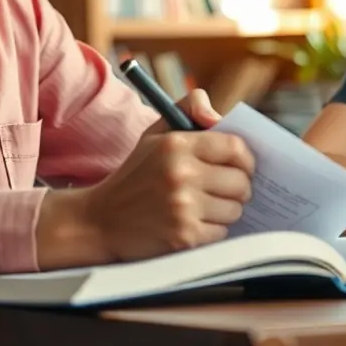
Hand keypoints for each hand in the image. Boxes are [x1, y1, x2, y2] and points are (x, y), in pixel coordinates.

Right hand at [79, 89, 253, 261]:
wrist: (100, 220)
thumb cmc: (135, 175)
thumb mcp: (154, 134)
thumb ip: (188, 108)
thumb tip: (217, 115)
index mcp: (176, 145)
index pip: (235, 148)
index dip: (246, 159)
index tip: (242, 166)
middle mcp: (181, 175)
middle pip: (241, 183)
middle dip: (238, 187)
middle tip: (223, 189)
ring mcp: (183, 208)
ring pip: (234, 210)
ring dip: (225, 211)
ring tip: (203, 206)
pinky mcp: (184, 237)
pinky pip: (221, 233)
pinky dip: (212, 230)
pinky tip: (191, 223)